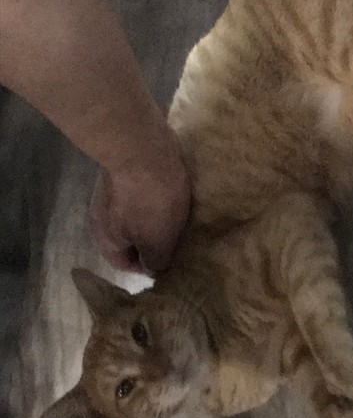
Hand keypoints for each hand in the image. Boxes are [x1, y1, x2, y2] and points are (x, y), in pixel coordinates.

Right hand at [89, 137, 190, 274]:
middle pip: (131, 239)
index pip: (125, 264)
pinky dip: (157, 199)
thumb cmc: (150, 200)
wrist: (142, 145)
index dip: (149, 268)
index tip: (173, 264)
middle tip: (182, 241)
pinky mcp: (125, 173)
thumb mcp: (157, 239)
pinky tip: (177, 196)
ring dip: (158, 219)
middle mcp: (102, 218)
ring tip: (184, 219)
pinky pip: (142, 195)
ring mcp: (112, 193)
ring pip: (137, 216)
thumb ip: (155, 260)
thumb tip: (155, 272)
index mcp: (106, 239)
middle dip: (155, 242)